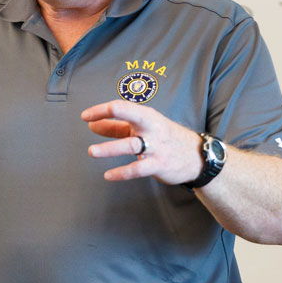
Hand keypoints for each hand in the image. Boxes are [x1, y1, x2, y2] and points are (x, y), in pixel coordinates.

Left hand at [80, 100, 203, 184]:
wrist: (196, 156)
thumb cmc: (164, 138)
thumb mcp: (141, 129)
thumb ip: (116, 127)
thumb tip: (92, 125)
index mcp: (146, 116)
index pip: (122, 107)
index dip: (102, 109)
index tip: (85, 115)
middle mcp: (151, 128)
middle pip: (131, 117)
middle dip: (110, 116)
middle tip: (89, 122)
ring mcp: (155, 147)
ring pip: (130, 145)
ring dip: (110, 148)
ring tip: (92, 151)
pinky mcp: (158, 165)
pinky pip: (137, 169)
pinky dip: (122, 172)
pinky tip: (108, 175)